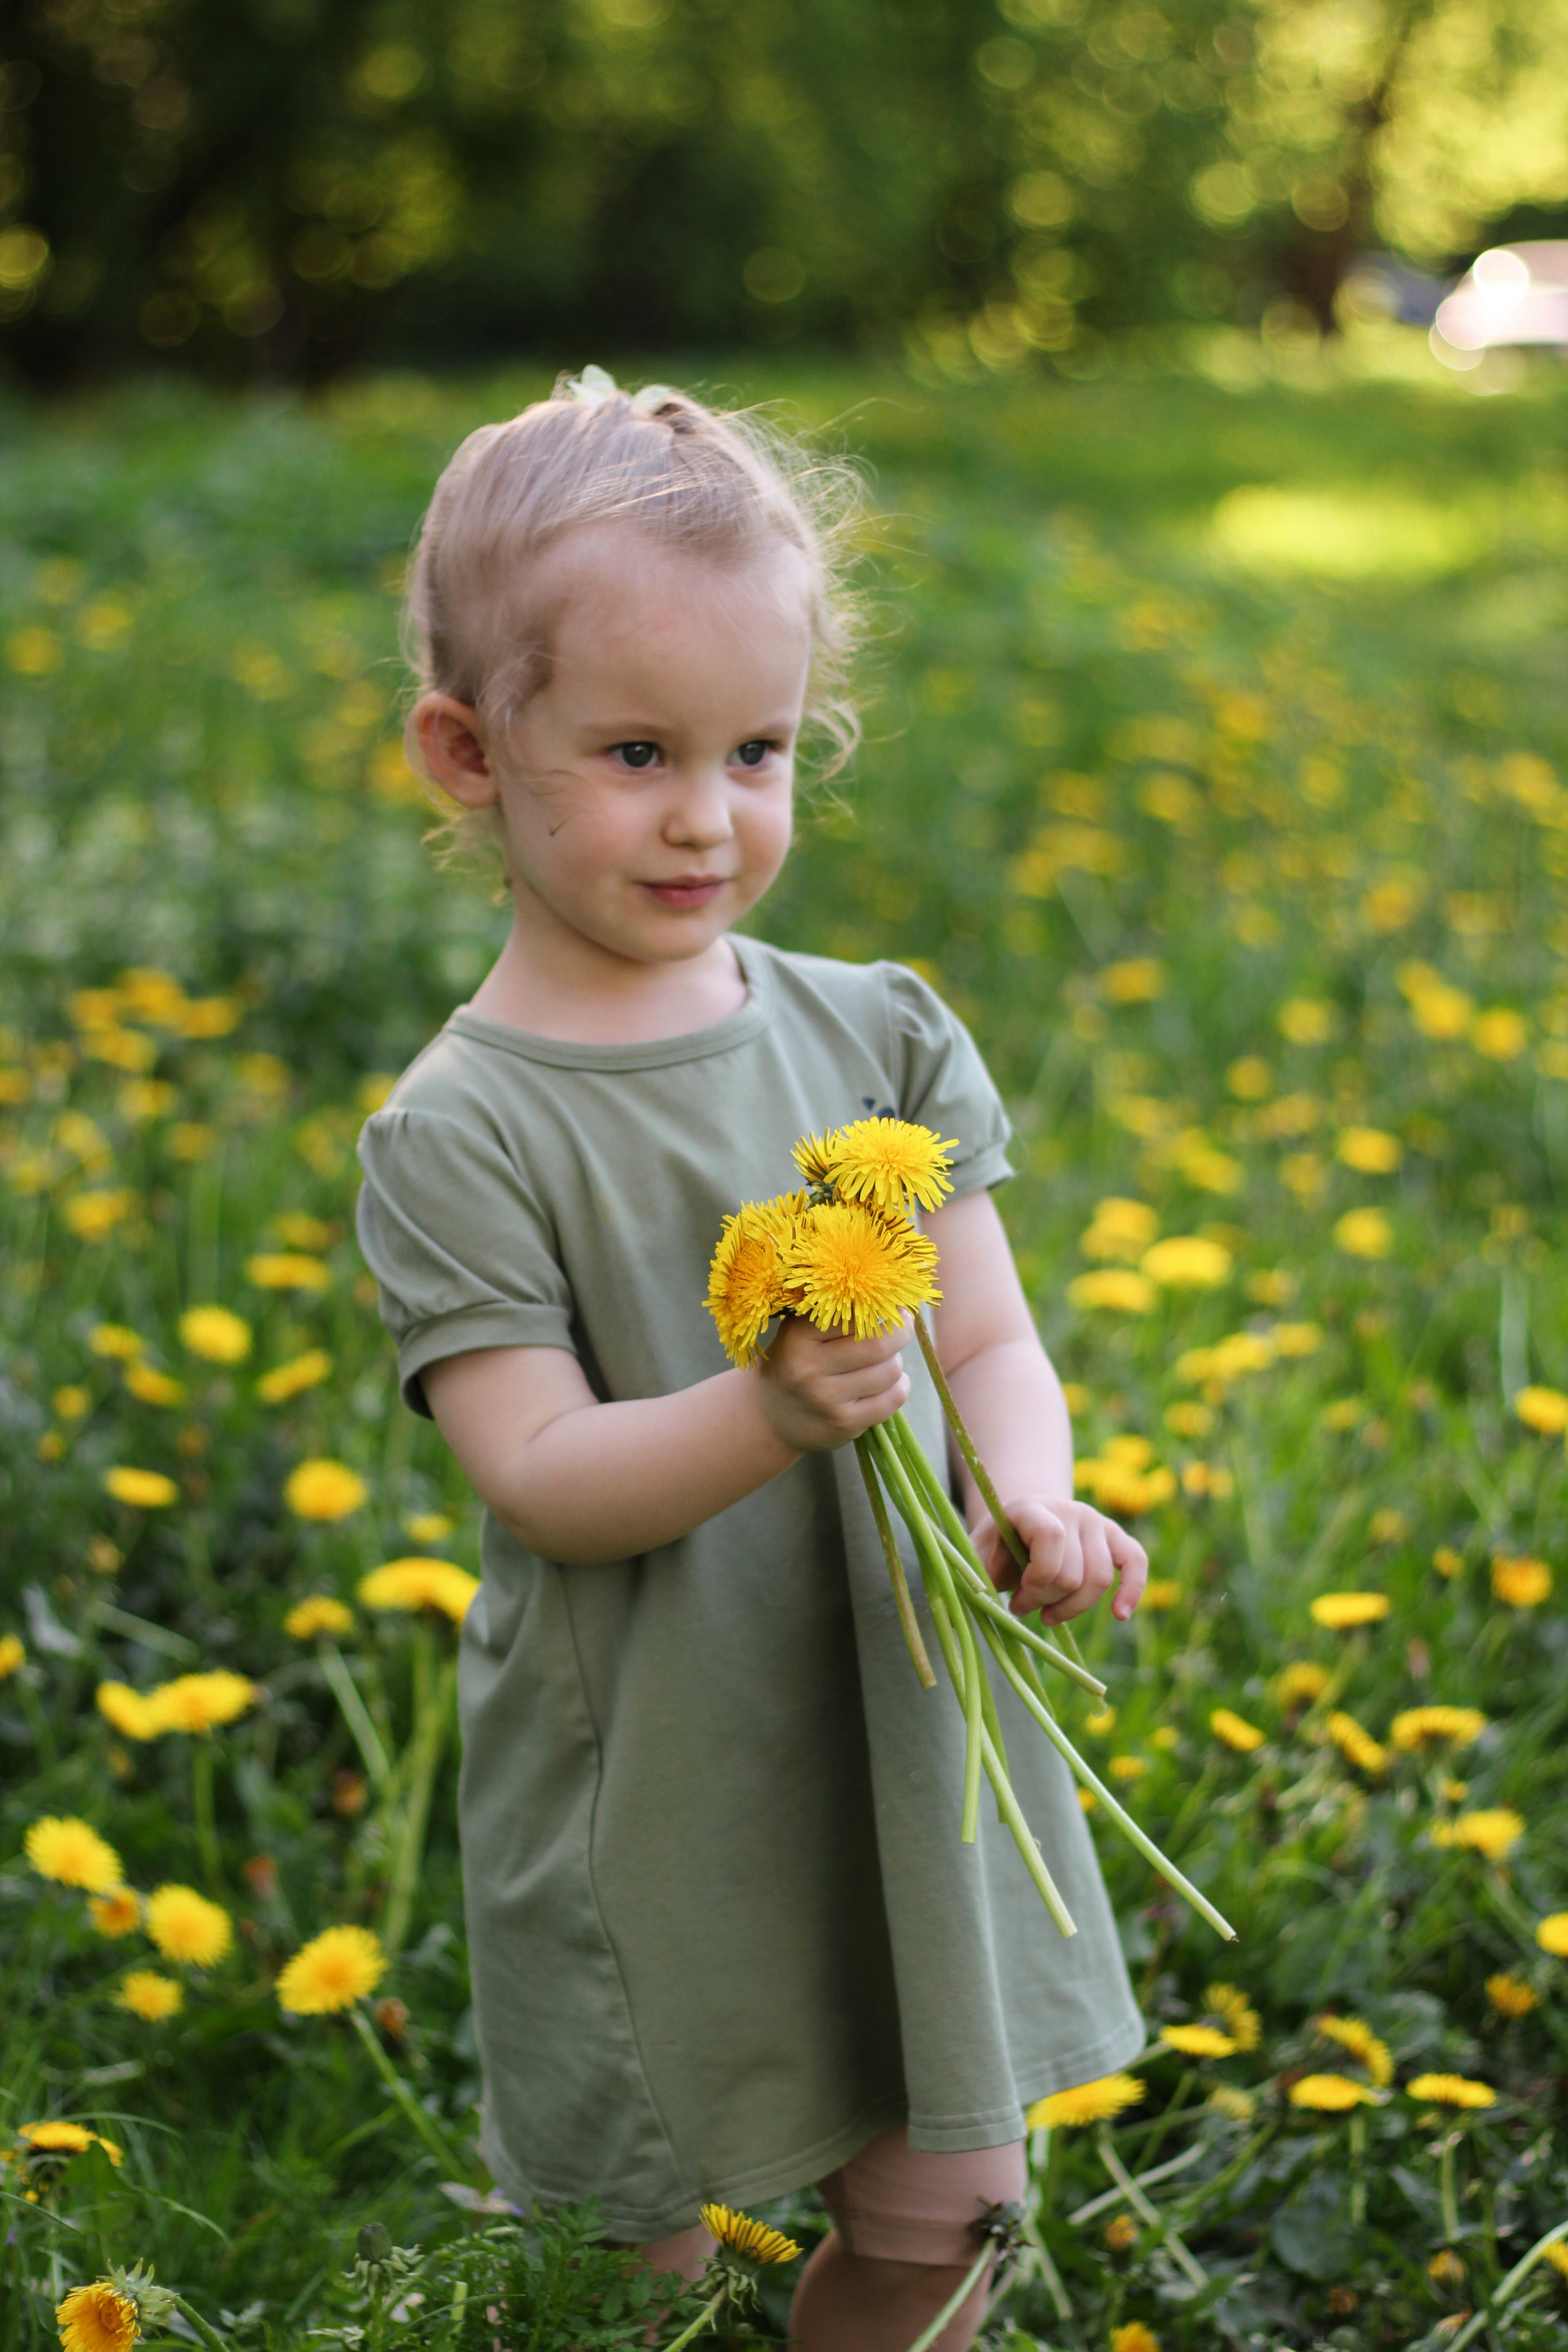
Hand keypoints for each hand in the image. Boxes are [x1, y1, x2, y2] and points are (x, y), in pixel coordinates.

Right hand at [755, 1314, 911, 1455]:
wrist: (770, 1415)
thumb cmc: (794, 1361)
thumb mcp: (797, 1331)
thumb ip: (832, 1313)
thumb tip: (885, 1296)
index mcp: (798, 1337)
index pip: (855, 1314)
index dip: (882, 1307)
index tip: (892, 1304)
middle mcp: (809, 1369)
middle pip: (878, 1344)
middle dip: (900, 1332)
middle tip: (902, 1326)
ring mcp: (826, 1400)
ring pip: (890, 1371)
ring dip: (896, 1362)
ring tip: (885, 1359)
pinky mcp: (844, 1425)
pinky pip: (892, 1400)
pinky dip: (900, 1386)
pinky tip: (889, 1383)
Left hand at [974, 1495, 1147, 1624]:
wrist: (1025, 1522)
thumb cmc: (997, 1546)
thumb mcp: (976, 1555)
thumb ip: (968, 1577)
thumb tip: (952, 1618)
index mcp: (1032, 1508)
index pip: (1050, 1538)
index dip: (1037, 1580)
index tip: (1015, 1600)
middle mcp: (1071, 1510)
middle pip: (1074, 1571)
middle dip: (1047, 1601)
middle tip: (1023, 1608)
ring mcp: (1097, 1522)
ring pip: (1100, 1578)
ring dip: (1073, 1608)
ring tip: (1048, 1615)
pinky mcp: (1117, 1538)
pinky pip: (1136, 1562)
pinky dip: (1131, 1590)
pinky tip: (1119, 1614)